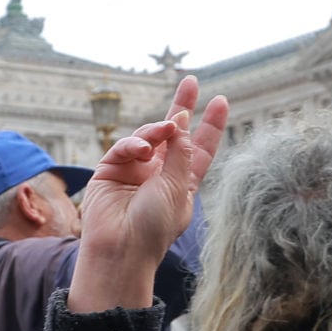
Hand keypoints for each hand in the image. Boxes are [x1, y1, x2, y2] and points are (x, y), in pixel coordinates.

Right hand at [67, 77, 228, 313]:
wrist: (121, 249)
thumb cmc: (154, 227)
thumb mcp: (177, 188)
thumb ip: (181, 152)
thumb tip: (183, 121)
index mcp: (181, 183)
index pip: (200, 148)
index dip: (210, 125)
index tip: (220, 100)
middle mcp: (159, 173)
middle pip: (173, 133)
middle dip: (181, 106)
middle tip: (189, 81)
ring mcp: (134, 170)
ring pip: (149, 136)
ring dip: (158, 129)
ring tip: (166, 130)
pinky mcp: (110, 169)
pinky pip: (125, 146)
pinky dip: (135, 143)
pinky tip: (144, 150)